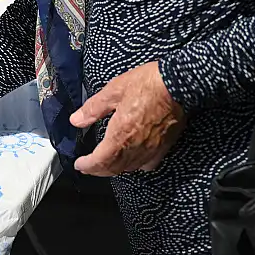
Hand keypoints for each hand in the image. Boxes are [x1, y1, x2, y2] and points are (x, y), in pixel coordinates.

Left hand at [69, 61, 184, 175]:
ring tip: (106, 165)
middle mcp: (135, 147)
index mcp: (120, 135)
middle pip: (114, 168)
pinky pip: (148, 163)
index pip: (100, 160)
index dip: (87, 165)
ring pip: (129, 168)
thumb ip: (93, 109)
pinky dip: (136, 165)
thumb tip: (75, 120)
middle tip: (88, 168)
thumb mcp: (113, 91)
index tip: (79, 164)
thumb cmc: (146, 84)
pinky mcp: (164, 146)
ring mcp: (151, 149)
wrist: (178, 84)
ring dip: (114, 169)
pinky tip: (133, 160)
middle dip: (98, 170)